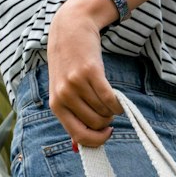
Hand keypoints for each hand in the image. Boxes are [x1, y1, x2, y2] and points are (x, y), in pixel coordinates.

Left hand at [46, 0, 121, 147]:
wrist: (70, 30)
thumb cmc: (68, 64)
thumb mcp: (62, 91)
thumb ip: (71, 115)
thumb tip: (81, 146)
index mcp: (56, 105)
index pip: (79, 136)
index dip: (97, 140)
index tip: (106, 134)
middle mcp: (64, 96)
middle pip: (96, 125)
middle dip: (107, 122)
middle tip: (108, 112)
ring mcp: (76, 84)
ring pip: (105, 112)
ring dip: (112, 110)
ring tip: (108, 100)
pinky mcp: (91, 72)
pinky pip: (111, 99)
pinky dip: (119, 103)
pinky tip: (118, 100)